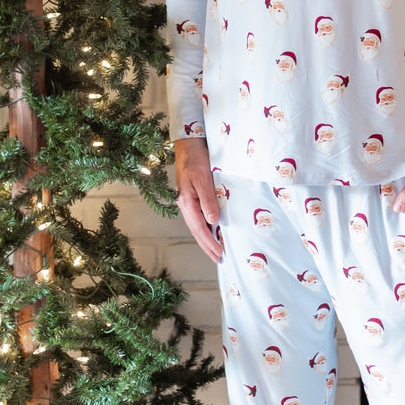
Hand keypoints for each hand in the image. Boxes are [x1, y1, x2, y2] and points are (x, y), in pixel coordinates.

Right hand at [174, 138, 222, 261]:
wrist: (189, 144)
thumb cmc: (196, 159)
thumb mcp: (203, 179)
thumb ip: (208, 200)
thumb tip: (213, 222)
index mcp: (186, 202)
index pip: (200, 228)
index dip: (210, 243)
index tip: (219, 254)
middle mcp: (185, 204)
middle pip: (197, 231)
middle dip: (207, 246)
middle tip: (219, 259)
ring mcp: (188, 201)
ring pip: (197, 225)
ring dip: (206, 239)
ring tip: (216, 251)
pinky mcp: (192, 196)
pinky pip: (199, 217)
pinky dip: (206, 227)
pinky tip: (212, 231)